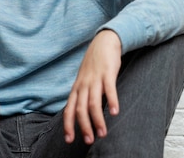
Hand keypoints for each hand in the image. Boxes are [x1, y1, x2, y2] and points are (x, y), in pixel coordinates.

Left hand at [63, 30, 121, 144]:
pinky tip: (115, 112)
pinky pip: (109, 89)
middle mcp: (83, 85)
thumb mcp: (84, 80)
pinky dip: (111, 101)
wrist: (104, 42)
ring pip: (93, 102)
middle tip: (89, 140)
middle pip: (80, 109)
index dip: (68, 125)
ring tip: (103, 133)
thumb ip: (83, 95)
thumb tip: (82, 114)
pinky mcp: (107, 73)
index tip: (69, 140)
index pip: (68, 109)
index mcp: (77, 88)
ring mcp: (95, 79)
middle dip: (84, 126)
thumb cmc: (94, 64)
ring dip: (97, 119)